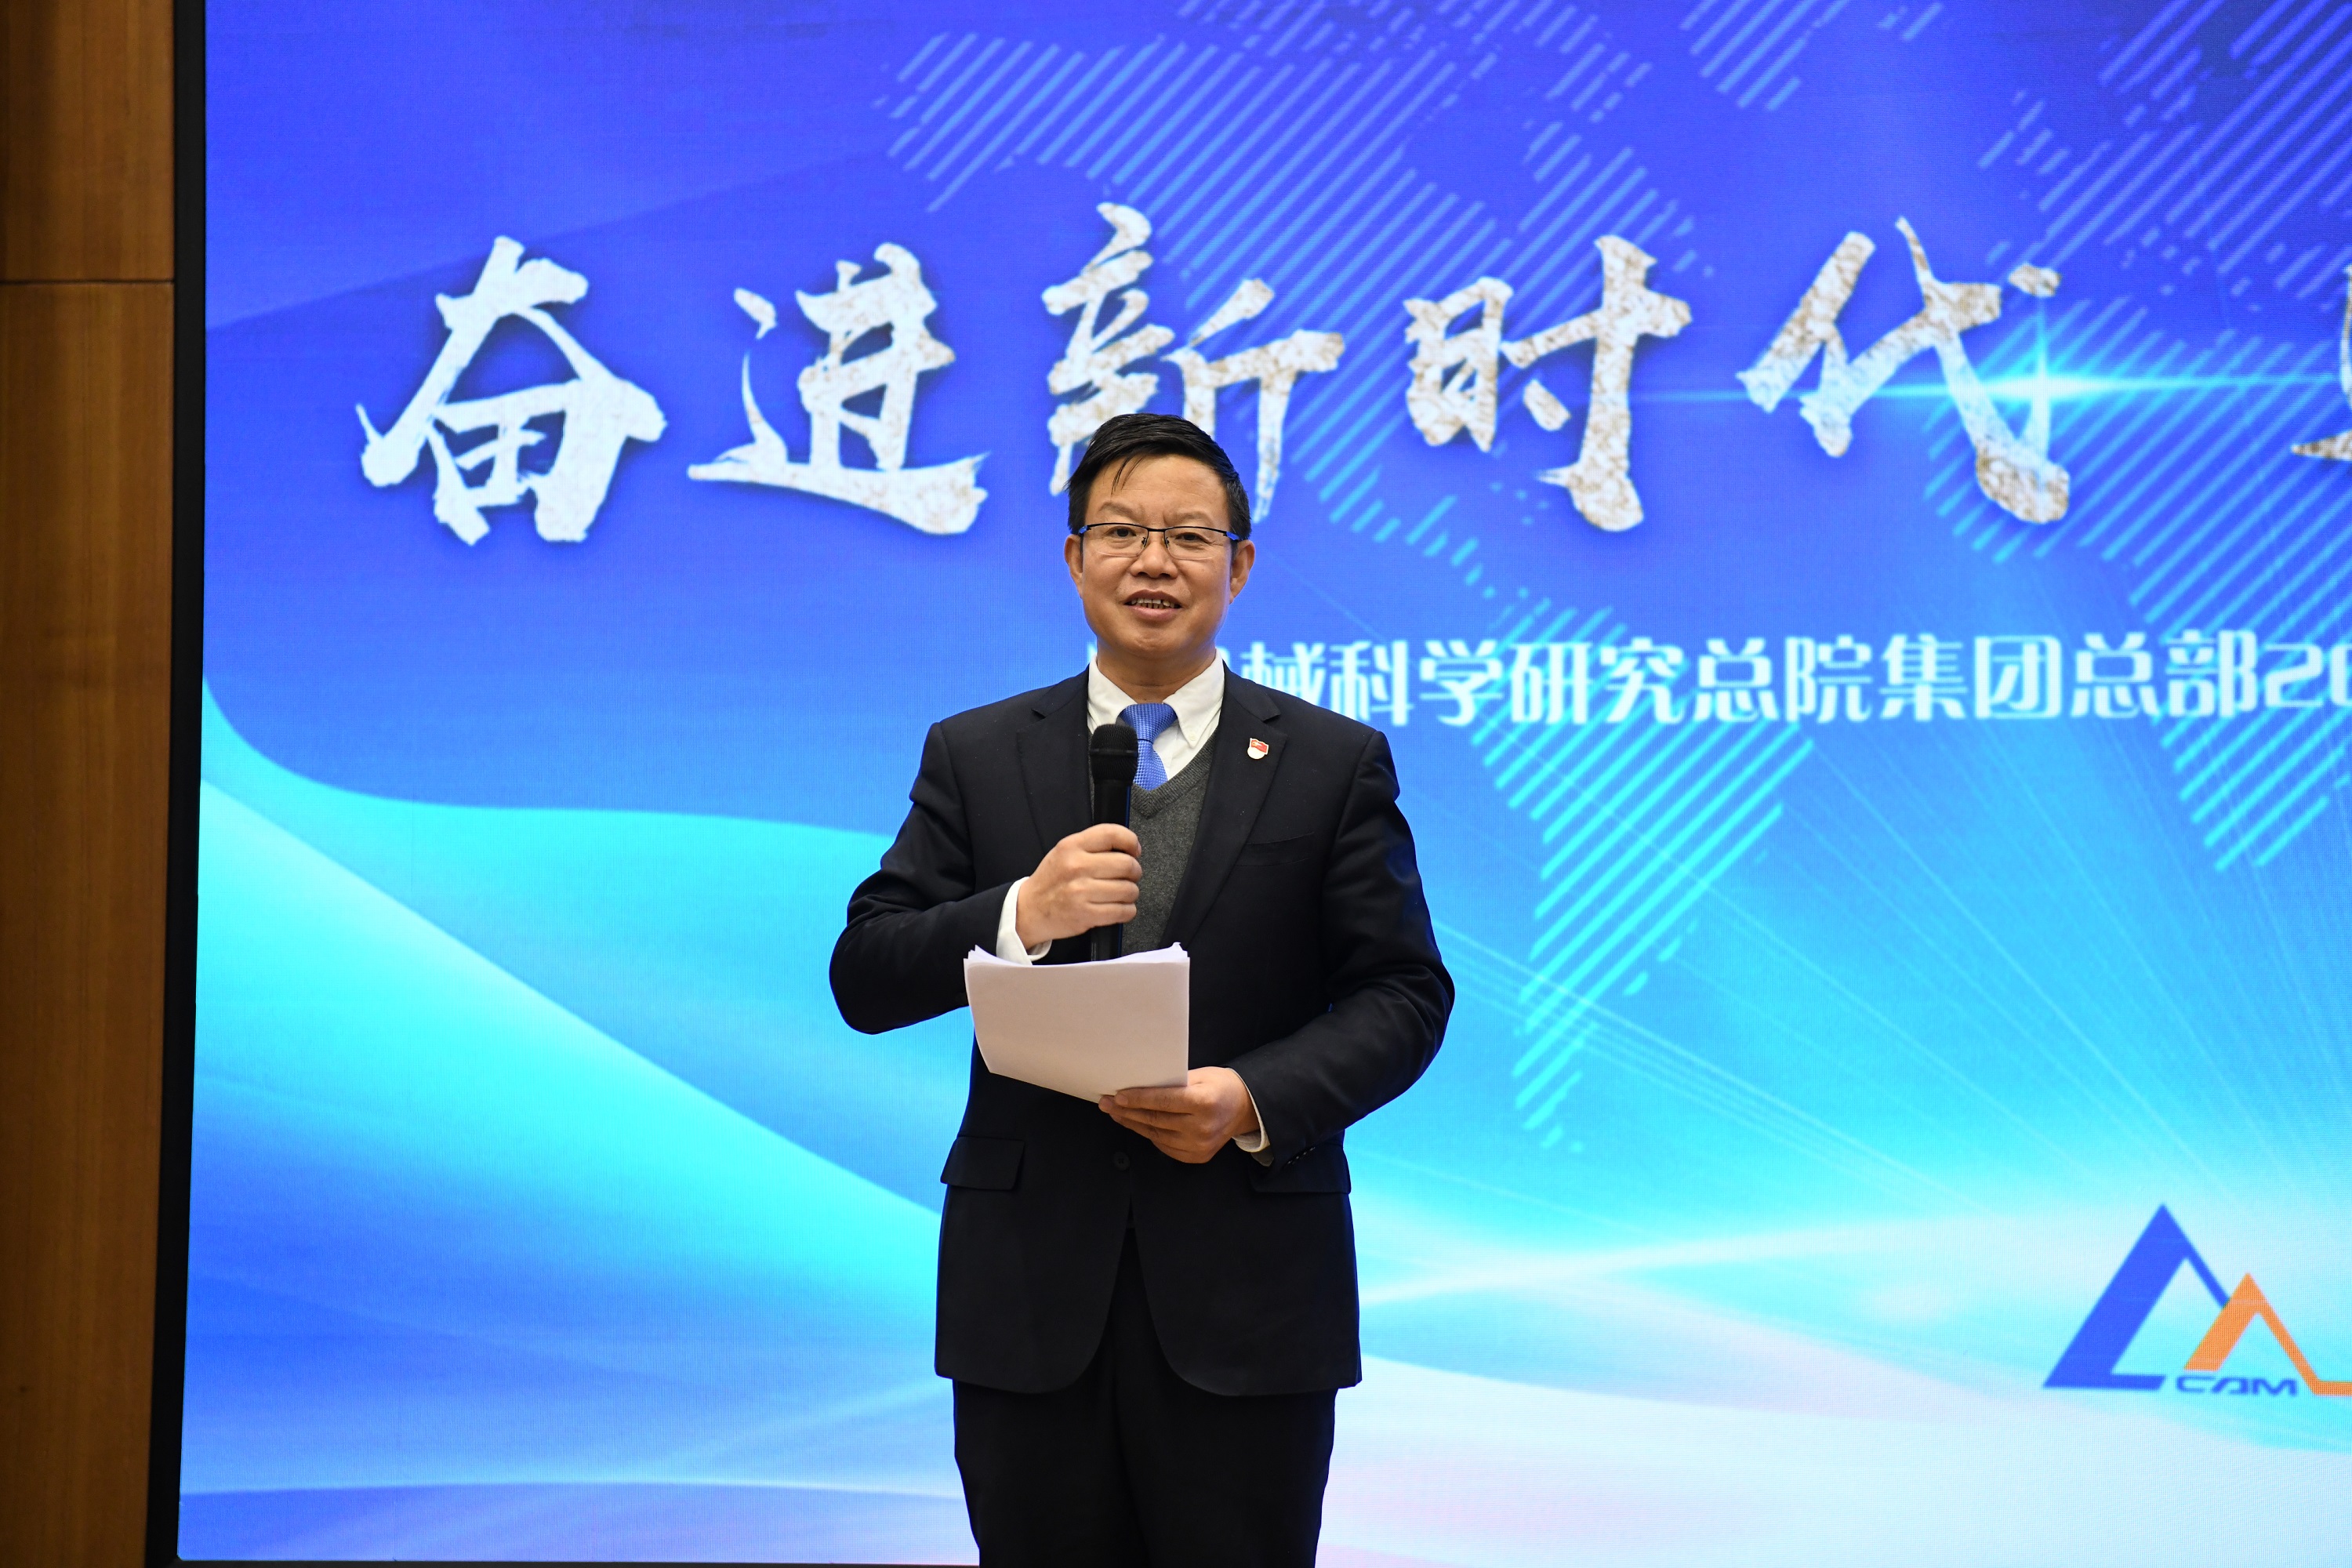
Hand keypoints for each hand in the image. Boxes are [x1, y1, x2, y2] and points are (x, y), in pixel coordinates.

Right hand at [1014, 823, 1141, 947]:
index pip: (1112, 834)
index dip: (1131, 841)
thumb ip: (1092, 846)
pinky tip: (1119, 908)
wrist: (1029, 910)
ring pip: (1128, 890)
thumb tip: (1127, 847)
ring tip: (1122, 894)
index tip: (1134, 850)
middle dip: (1134, 871)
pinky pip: (1123, 911)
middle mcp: (1077, 867)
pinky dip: (1127, 911)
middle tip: (1130, 876)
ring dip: (1131, 893)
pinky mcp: (1086, 915)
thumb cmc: (1051, 881)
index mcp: (1071, 846)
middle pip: (1127, 864)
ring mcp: (1081, 892)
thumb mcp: (1064, 852)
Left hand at [1100, 1067, 1259, 1163]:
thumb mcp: (1200, 1075)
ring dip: (1133, 1124)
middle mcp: (1202, 1127)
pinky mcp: (1197, 1156)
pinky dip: (1149, 1135)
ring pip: (1157, 1135)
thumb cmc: (1220, 1086)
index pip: (1163, 1101)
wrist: (1244, 1108)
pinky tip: (1136, 1124)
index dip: (1137, 1099)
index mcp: (1204, 1102)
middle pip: (1156, 1120)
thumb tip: (1140, 1085)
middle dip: (1127, 1111)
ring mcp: (1199, 1145)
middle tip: (1106, 1104)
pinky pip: (1165, 1146)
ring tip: (1116, 1113)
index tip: (1117, 1096)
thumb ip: (1173, 1082)